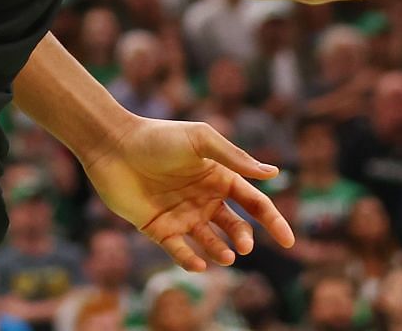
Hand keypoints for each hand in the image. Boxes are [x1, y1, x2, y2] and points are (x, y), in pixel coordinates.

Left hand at [79, 118, 293, 273]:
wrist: (113, 146)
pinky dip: (191, 260)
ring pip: (211, 242)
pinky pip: (180, 250)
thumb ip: (234, 157)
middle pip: (235, 226)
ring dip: (221, 252)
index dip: (273, 222)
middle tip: (244, 246)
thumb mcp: (200, 140)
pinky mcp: (159, 229)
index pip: (253, 203)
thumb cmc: (158, 137)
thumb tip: (273, 173)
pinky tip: (199, 264)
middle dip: (244, 239)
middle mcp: (204, 198)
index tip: (288, 241)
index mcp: (218, 176)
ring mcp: (182, 215)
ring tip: (227, 257)